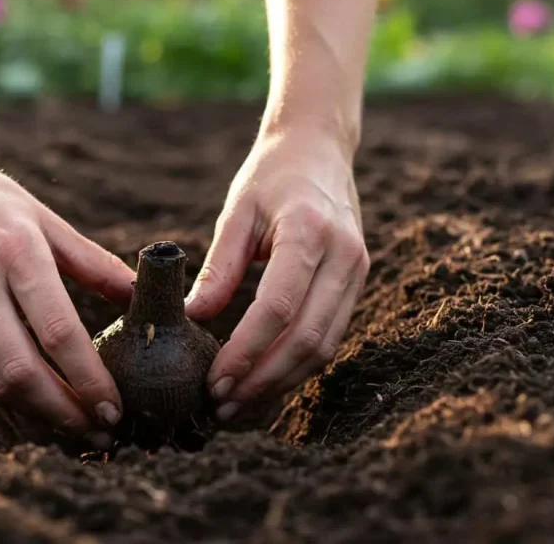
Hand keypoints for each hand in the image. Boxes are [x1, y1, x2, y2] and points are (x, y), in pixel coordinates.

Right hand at [0, 147, 134, 447]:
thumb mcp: (46, 219)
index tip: (114, 405)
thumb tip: (140, 297)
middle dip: (65, 411)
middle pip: (22, 370)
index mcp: (17, 253)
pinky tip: (36, 404)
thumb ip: (94, 262)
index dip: (88, 378)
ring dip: (37, 413)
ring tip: (74, 425)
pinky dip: (7, 396)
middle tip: (100, 429)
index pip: (58, 332)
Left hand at [185, 127, 368, 420]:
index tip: (213, 381)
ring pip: (324, 348)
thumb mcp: (238, 209)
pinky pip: (330, 337)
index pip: (278, 309)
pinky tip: (263, 381)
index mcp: (310, 233)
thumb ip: (218, 265)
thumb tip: (195, 318)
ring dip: (281, 383)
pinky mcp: (357, 284)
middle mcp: (344, 257)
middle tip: (222, 405)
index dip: (245, 352)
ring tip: (238, 403)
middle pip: (308, 340)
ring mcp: (358, 272)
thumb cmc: (271, 175)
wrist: (320, 148)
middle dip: (263, 381)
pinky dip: (297, 366)